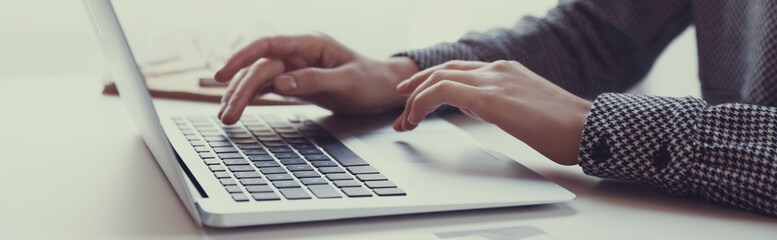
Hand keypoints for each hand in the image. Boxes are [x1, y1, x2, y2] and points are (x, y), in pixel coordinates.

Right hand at [214, 33, 418, 123]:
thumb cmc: (369, 80)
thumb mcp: (346, 82)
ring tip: (226, 117)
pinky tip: (236, 108)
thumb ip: (314, 81)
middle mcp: (298, 52)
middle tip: (226, 114)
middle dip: (240, 90)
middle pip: (260, 68)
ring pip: (259, 79)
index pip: (268, 46)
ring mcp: (294, 67)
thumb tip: (281, 84)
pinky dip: (251, 98)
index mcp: (310, 44)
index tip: (223, 74)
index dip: (242, 58)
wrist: (382, 88)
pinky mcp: (294, 82)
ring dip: (241, 96)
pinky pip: (267, 87)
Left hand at [393, 60, 591, 164]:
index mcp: (506, 70)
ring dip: (415, 100)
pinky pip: (443, 92)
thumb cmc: (563, 127)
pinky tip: (416, 118)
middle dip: (416, 88)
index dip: (432, 82)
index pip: (459, 70)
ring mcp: (494, 80)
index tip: (416, 99)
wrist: (588, 129)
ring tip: (405, 121)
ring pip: (439, 78)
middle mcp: (497, 70)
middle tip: (401, 106)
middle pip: (444, 70)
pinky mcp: (491, 97)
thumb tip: (473, 105)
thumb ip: (496, 101)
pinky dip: (422, 103)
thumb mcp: (523, 109)